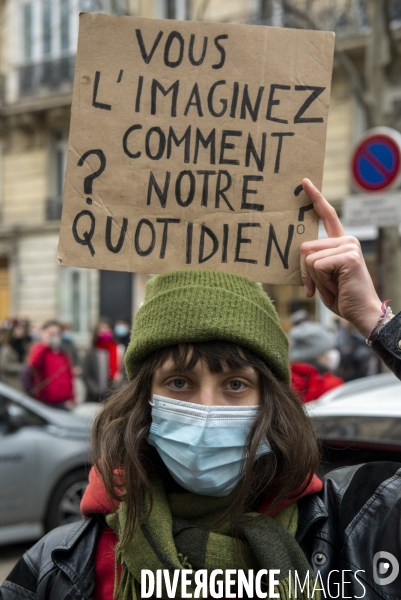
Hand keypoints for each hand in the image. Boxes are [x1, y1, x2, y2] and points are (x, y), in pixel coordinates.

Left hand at [300, 178, 381, 337]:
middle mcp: (347, 239)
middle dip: (306, 273)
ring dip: (314, 279)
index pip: (327, 215)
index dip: (315, 198)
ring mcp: (349, 246)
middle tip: (322, 287)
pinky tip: (336, 287)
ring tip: (332, 287)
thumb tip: (301, 252)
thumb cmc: (342, 296)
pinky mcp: (348, 256)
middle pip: (305, 248)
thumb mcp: (323, 277)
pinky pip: (316, 266)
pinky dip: (321, 282)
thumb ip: (314, 262)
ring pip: (309, 258)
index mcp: (341, 242)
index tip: (304, 182)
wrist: (362, 313)